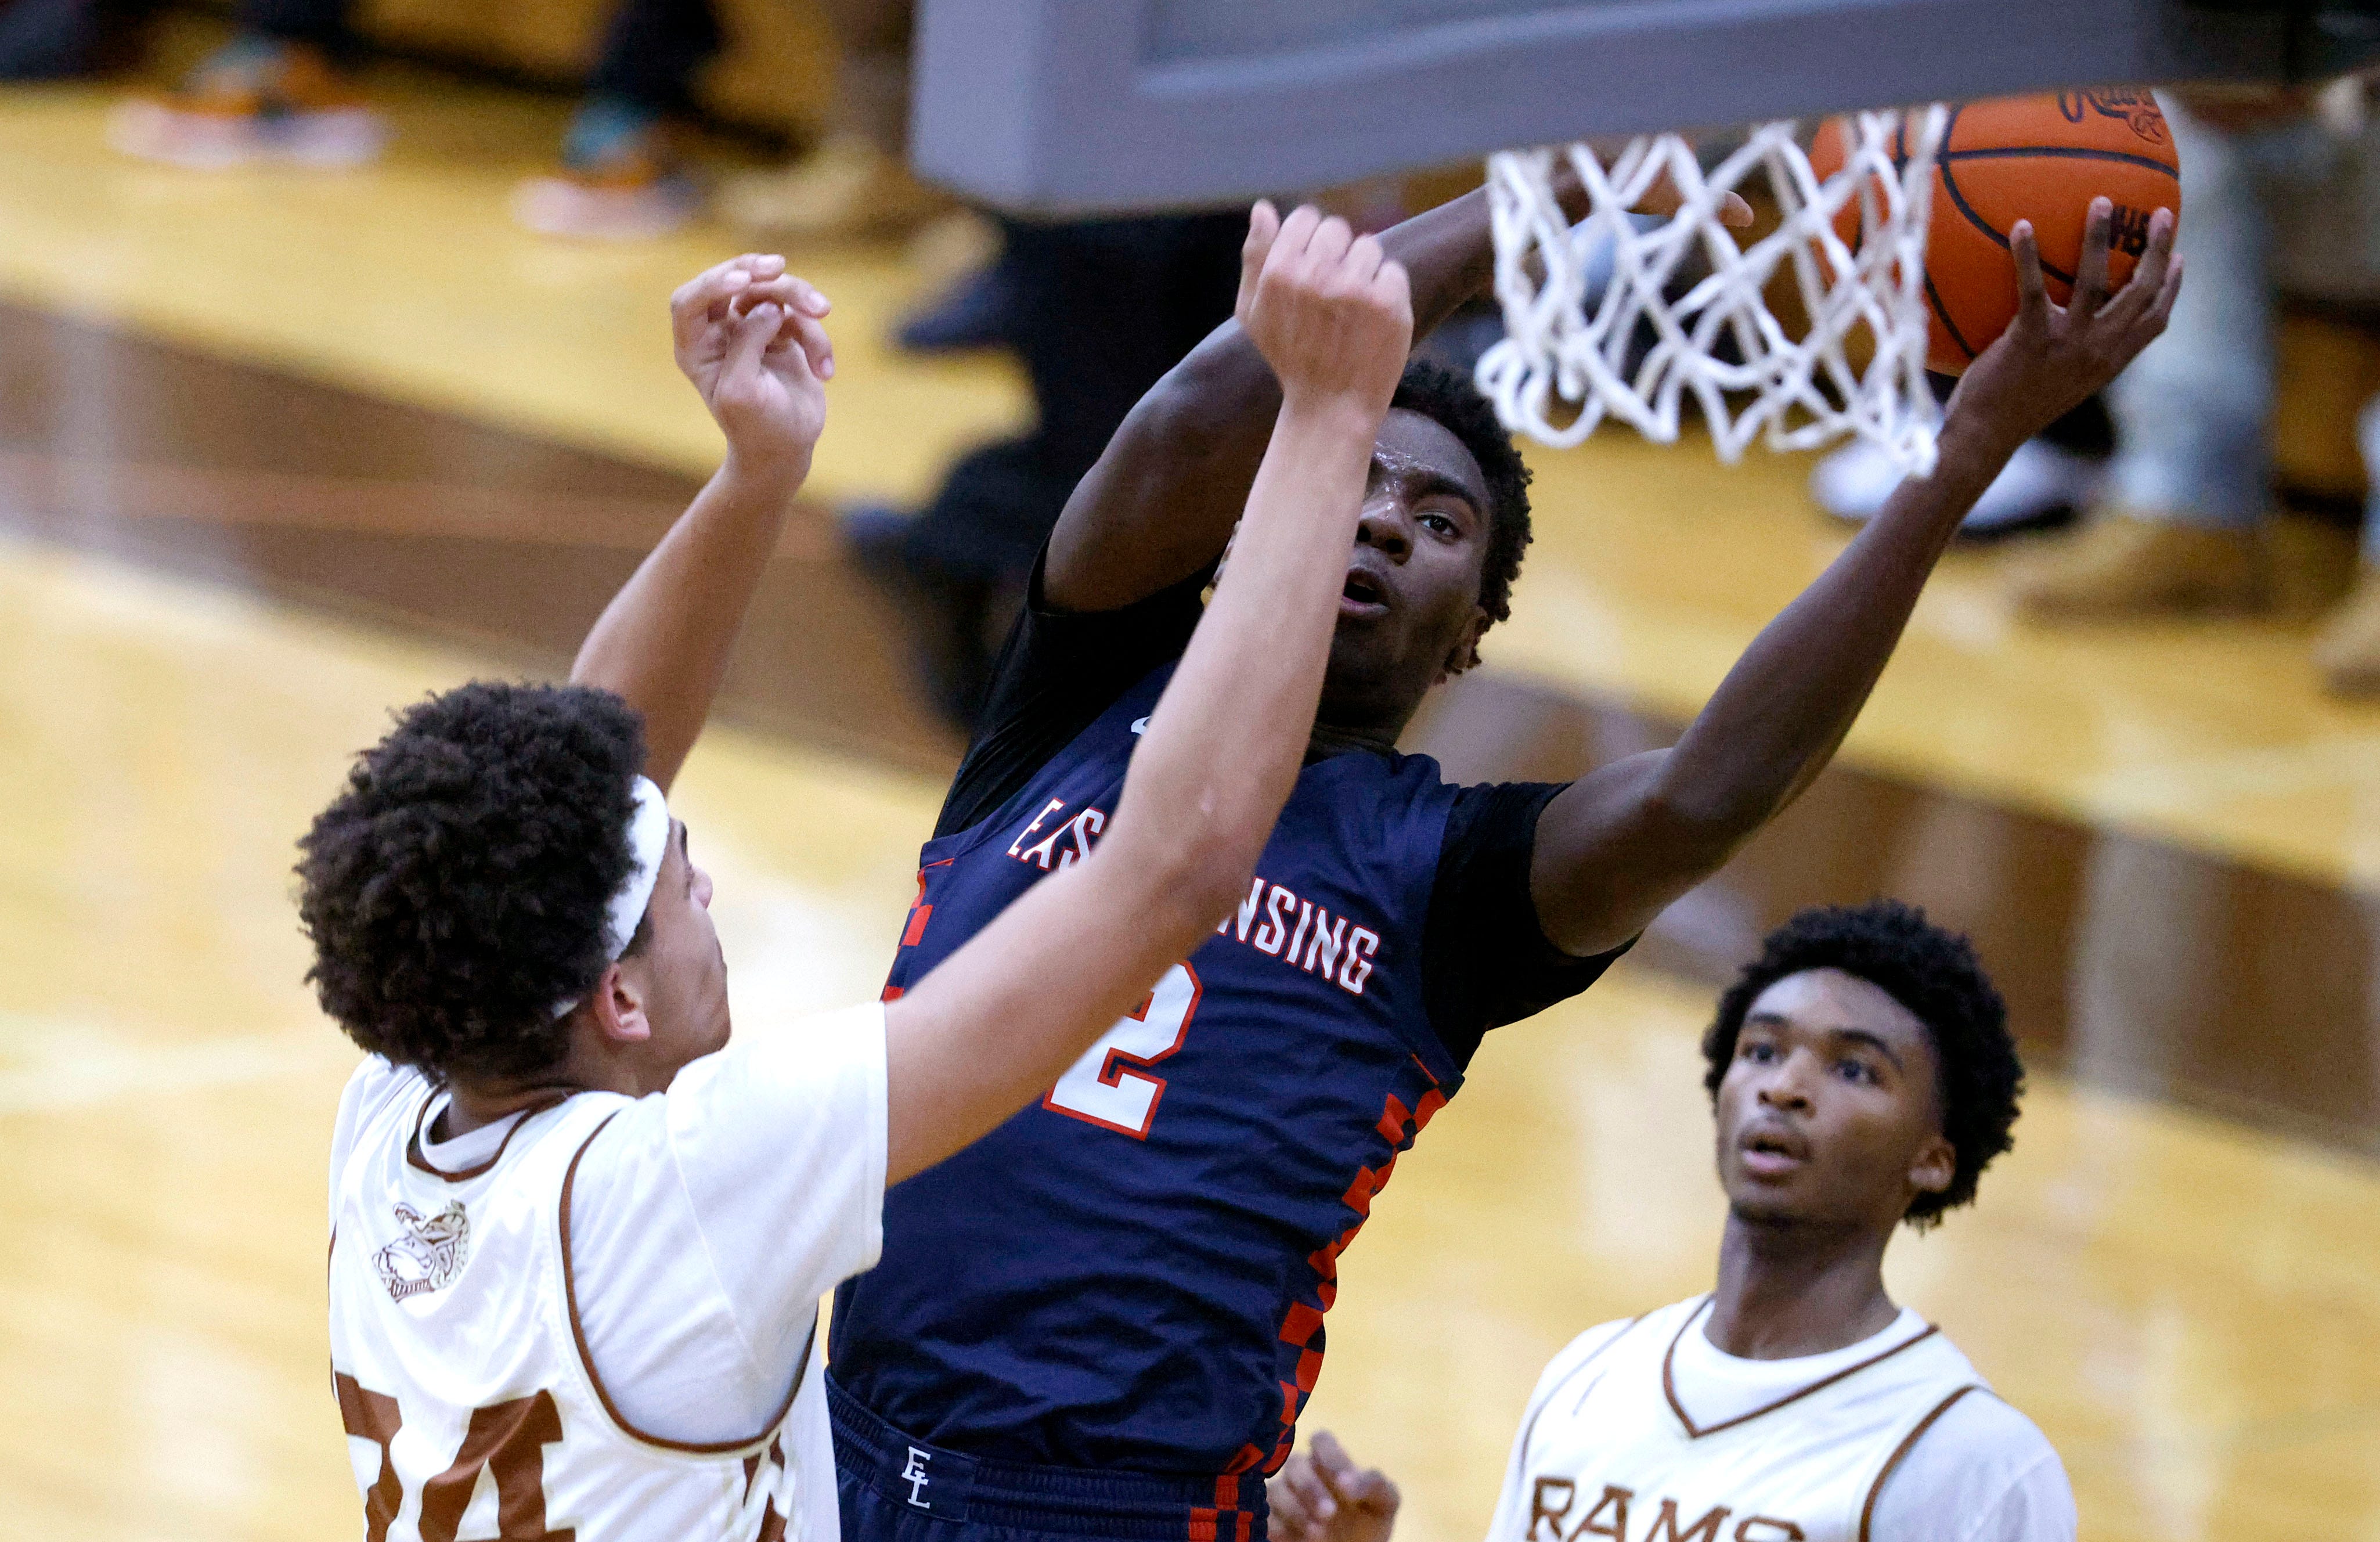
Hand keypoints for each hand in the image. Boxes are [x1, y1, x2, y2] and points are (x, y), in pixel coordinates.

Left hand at [671, 253, 833, 484]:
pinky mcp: (781, 333)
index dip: (712, 284)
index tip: (743, 282)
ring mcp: (751, 329)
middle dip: (755, 272)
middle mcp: (719, 333)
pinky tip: (824, 371)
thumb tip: (767, 305)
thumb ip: (747, 343)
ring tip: (822, 313)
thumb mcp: (743, 391)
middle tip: (779, 268)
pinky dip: (817, 339)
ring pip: (770, 291)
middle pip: (731, 282)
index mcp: (696, 348)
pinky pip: (799, 316)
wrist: (787, 451)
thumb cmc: (757, 428)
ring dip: (799, 298)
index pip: (690, 302)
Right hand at [1236, 202, 1413, 417]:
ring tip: (1353, 311)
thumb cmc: (1290, 358)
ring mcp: (1355, 289)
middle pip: (1338, 229)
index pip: (1306, 218)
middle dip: (1338, 255)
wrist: (1331, 408)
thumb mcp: (1254, 312)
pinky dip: (1387, 294)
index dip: (1312, 241)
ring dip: (1364, 273)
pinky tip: (1373, 322)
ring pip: (1369, 247)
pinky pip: (1393, 272)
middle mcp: (1316, 275)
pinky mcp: (1389, 303)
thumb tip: (1262, 208)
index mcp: (1280, 272)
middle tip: (1334, 296)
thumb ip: (1255, 257)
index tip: (1314, 270)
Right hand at [1267, 1432, 1399, 1541]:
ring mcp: (1285, 1496)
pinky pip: (1267, 1516)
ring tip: (1318, 1533)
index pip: (1322, 1440)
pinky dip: (1280, 1527)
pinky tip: (1297, 1539)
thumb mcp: (1384, 1503)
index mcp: (1331, 1462)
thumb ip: (1374, 1484)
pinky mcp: (1273, 1520)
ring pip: (1276, 1490)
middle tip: (1330, 1513)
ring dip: (1296, 1510)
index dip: (1331, 1457)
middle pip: (1295, 1464)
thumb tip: (1348, 1482)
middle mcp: (1304, 1473)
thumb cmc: (1370, 1522)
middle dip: (1310, 1488)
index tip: (1345, 1483)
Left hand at [1942, 198, 2179, 461]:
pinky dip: (2027, 255)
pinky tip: (2021, 226)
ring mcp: (2067, 344)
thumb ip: (2074, 354)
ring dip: (2101, 238)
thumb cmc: (2014, 409)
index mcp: (2109, 362)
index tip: (2180, 257)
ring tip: (2102, 202)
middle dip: (2157, 249)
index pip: (2154, 322)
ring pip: (2096, 281)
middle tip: (2161, 212)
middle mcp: (2098, 351)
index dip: (2171, 288)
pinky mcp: (2031, 339)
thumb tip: (2068, 322)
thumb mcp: (2057, 383)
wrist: (1987, 437)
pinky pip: (2032, 288)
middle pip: (2141, 292)